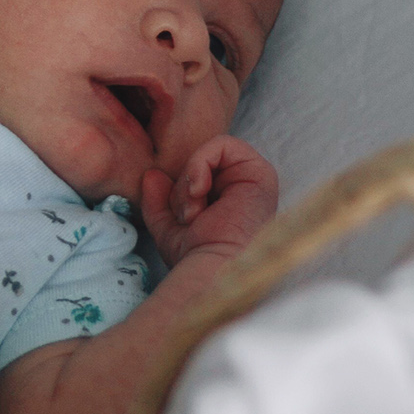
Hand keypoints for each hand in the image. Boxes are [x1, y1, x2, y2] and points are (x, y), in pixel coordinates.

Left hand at [140, 135, 276, 268]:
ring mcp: (255, 180)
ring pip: (208, 155)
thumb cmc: (195, 258)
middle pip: (201, 164)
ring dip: (190, 182)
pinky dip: (199, 165)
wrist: (211, 269)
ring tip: (193, 212)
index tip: (181, 218)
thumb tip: (152, 175)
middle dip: (182, 189)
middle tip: (187, 217)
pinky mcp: (261, 172)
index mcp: (230, 203)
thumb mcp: (167, 228)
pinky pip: (221, 144)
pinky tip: (199, 193)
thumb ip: (158, 202)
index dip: (180, 191)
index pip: (198, 175)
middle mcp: (246, 190)